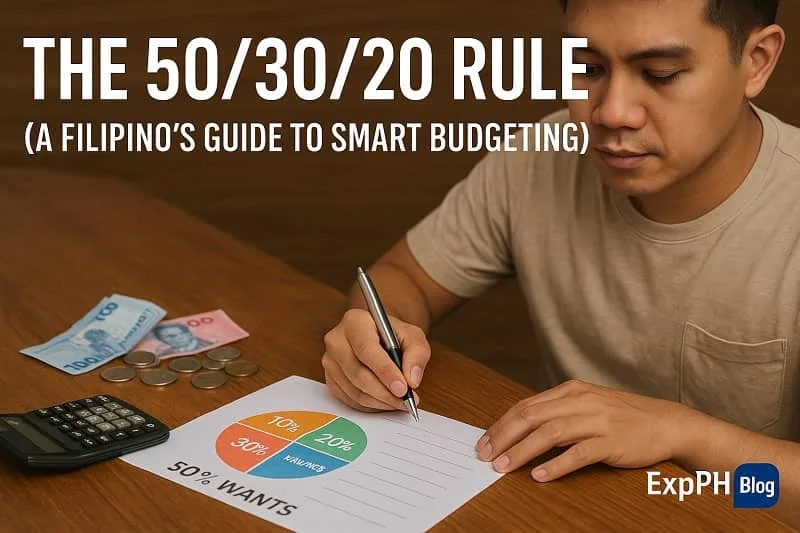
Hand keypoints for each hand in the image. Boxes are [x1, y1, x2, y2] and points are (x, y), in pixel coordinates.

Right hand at [321, 308, 429, 412]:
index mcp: (354, 321)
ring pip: (355, 390)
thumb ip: (417, 354)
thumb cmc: (393, 335)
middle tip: (406, 401)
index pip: (367, 349)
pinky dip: (371, 405)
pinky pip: (350, 399)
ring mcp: (330, 361)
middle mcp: (336, 340)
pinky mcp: (330, 379)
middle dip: (385, 392)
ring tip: (400, 402)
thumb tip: (412, 380)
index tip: (402, 388)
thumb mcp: (413, 336)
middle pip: (358, 374)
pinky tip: (386, 401)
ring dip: (380, 401)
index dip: (385, 372)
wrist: (377, 336)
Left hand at [475, 380, 697, 481]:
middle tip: (485, 455)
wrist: (667, 422)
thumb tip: (519, 430)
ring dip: (523, 451)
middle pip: (532, 417)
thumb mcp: (586, 406)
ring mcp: (597, 420)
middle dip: (504, 436)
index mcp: (571, 391)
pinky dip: (557, 464)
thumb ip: (556, 413)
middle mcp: (581, 401)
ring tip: (504, 467)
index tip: (483, 442)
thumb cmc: (622, 417)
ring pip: (551, 433)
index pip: (526, 406)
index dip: (501, 424)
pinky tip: (541, 475)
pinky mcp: (612, 441)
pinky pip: (579, 453)